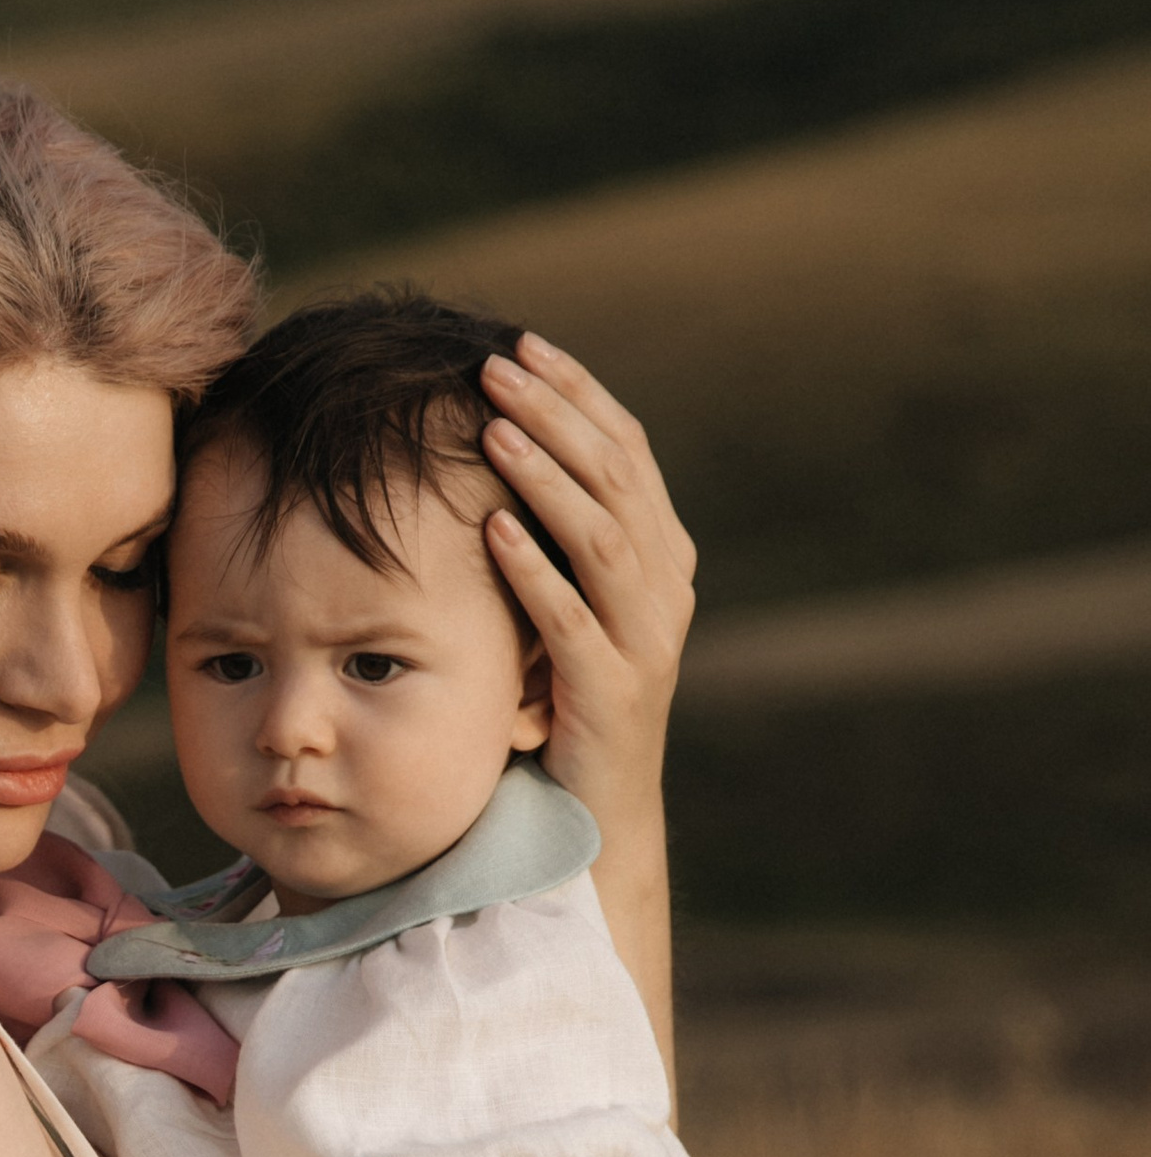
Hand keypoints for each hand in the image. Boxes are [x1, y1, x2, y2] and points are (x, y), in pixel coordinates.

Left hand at [479, 332, 695, 834]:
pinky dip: (533, 570)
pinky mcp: (612, 692)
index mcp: (660, 554)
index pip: (626, 450)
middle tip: (496, 366)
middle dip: (556, 415)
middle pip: (616, 478)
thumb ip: (555, 534)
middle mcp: (664, 587)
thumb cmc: (565, 696)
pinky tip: (491, 528)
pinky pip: (572, 620)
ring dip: (546, 476)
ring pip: (602, 538)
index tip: (521, 344)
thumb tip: (499, 440)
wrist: (597, 812)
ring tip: (495, 427)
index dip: (578, 393)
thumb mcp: (568, 600)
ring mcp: (645, 640)